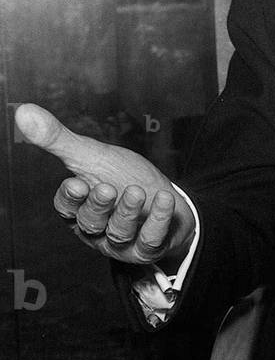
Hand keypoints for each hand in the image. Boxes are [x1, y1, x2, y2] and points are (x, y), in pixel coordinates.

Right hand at [15, 103, 195, 266]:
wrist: (163, 198)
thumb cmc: (122, 176)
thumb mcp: (93, 156)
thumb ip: (60, 139)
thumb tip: (23, 111)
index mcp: (78, 207)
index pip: (66, 207)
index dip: (71, 198)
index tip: (76, 182)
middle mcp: (97, 228)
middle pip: (90, 222)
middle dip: (99, 206)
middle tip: (108, 188)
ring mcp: (122, 242)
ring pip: (118, 234)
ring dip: (127, 213)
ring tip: (138, 192)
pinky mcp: (148, 249)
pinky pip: (151, 241)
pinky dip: (159, 220)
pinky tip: (165, 199)